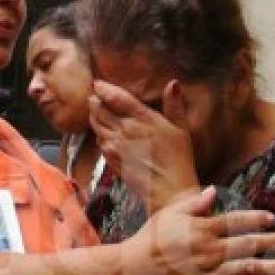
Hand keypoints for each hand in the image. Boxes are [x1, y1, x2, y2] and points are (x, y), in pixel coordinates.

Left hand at [89, 79, 198, 210]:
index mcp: (142, 119)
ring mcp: (115, 146)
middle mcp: (125, 130)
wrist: (169, 191)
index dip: (104, 89)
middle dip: (95, 101)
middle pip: (100, 110)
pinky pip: (99, 142)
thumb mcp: (181, 129)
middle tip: (94, 96)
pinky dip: (98, 134)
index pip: (116, 98)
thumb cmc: (178, 160)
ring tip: (94, 110)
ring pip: (96, 125)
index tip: (98, 83)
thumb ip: (174, 105)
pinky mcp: (111, 160)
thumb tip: (173, 83)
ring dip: (93, 116)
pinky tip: (102, 132)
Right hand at [123, 186, 274, 274]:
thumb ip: (193, 203)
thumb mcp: (168, 214)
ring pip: (247, 270)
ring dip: (272, 268)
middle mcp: (209, 251)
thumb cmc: (149, 240)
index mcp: (202, 229)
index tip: (273, 218)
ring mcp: (208, 274)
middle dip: (272, 242)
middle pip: (248, 245)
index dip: (257, 219)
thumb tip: (214, 191)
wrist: (131, 272)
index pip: (236, 221)